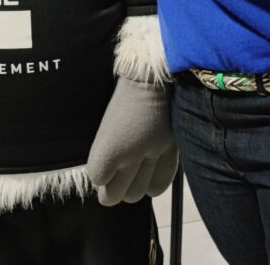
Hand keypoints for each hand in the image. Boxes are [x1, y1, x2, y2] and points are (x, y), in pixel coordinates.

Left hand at [87, 78, 177, 205]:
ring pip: (137, 193)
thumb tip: (105, 167)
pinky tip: (148, 184)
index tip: (101, 170)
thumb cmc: (125, 93)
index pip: (98, 177)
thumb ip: (107, 145)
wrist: (154, 77)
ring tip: (130, 185)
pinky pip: (160, 184)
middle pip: (115, 193)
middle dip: (111, 192)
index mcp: (109, 146)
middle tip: (111, 187)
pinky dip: (152, 187)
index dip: (99, 176)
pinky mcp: (171, 151)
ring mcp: (152, 156)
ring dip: (131, 191)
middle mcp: (129, 156)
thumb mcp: (107, 121)